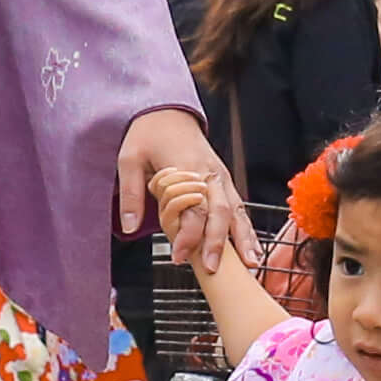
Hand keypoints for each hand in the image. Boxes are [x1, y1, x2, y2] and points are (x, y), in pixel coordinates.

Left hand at [121, 109, 237, 261]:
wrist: (167, 112)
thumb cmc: (147, 135)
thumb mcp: (129, 159)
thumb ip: (130, 194)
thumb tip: (129, 227)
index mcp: (187, 167)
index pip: (193, 207)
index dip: (188, 234)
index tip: (179, 256)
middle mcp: (210, 174)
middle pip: (220, 211)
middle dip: (218, 242)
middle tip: (212, 269)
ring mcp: (221, 177)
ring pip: (237, 210)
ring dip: (243, 238)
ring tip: (249, 265)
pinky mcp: (224, 181)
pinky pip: (239, 208)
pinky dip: (246, 229)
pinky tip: (251, 251)